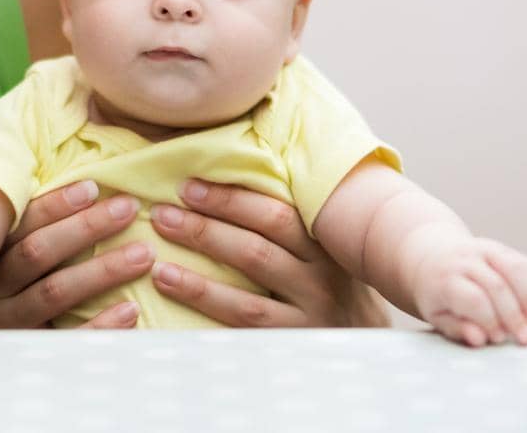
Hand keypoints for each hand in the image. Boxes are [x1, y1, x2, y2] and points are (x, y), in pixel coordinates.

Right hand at [0, 180, 153, 328]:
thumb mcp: (3, 259)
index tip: (94, 187)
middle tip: (129, 209)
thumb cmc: (3, 292)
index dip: (57, 204)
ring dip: (102, 271)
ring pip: (55, 292)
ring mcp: (8, 324)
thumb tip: (89, 187)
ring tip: (144, 255)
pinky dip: (101, 323)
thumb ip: (33, 228)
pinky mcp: (29, 353)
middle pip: (39, 252)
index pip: (22, 223)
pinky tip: (131, 309)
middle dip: (86, 228)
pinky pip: (68, 339)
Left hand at [146, 179, 389, 326]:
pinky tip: (184, 310)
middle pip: (255, 252)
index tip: (188, 186)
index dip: (229, 200)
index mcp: (323, 244)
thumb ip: (291, 217)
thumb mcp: (326, 244)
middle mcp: (320, 281)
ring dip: (197, 282)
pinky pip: (245, 338)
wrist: (368, 339)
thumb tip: (229, 176)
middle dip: (204, 231)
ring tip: (158, 265)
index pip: (274, 216)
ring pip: (246, 301)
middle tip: (161, 214)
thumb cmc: (334, 280)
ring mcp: (307, 320)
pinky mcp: (292, 350)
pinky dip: (211, 322)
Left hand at [412, 237, 526, 346]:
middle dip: (515, 316)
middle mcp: (465, 259)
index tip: (499, 338)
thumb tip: (479, 339)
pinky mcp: (501, 248)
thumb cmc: (437, 295)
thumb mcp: (437, 315)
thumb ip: (458, 328)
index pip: (474, 299)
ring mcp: (485, 249)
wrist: (433, 257)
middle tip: (525, 338)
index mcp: (446, 278)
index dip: (491, 320)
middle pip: (497, 286)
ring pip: (515, 269)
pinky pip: (524, 264)